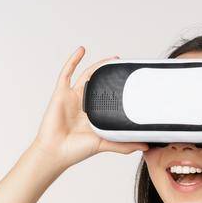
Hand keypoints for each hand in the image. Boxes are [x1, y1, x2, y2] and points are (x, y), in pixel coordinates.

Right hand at [29, 46, 147, 169]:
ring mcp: (72, 97)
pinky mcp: (61, 94)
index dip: (118, 88)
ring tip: (113, 58)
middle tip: (123, 65)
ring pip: (87, 75)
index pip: (109, 96)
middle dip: (110, 74)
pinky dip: (73, 60)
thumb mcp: (104, 144)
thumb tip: (145, 145)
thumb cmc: (75, 150)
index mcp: (94, 114)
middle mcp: (84, 104)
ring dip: (99, 66)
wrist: (56, 152)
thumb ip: (124, 144)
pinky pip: (67, 73)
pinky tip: (81, 50)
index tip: (130, 80)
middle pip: (99, 83)